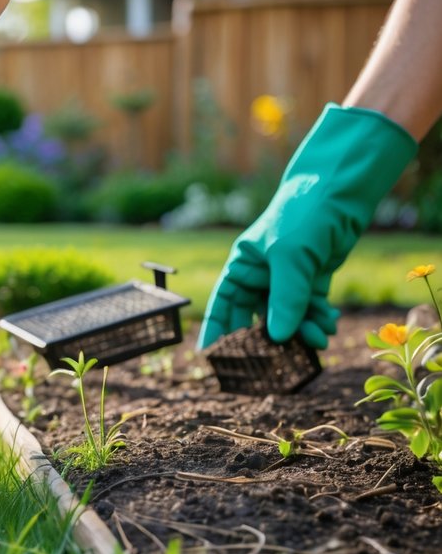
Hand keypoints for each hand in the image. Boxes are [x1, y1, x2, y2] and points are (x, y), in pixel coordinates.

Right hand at [199, 104, 416, 349]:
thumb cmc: (302, 214)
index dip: (216, 332)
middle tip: (277, 363)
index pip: (222, 306)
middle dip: (268, 340)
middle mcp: (260, 277)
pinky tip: (328, 324)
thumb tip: (280, 338)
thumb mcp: (290, 257)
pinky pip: (310, 310)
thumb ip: (285, 298)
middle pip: (255, 318)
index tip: (212, 359)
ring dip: (301, 332)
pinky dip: (318, 320)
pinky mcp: (312, 281)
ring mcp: (287, 281)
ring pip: (287, 318)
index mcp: (242, 267)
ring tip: (318, 341)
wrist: (340, 190)